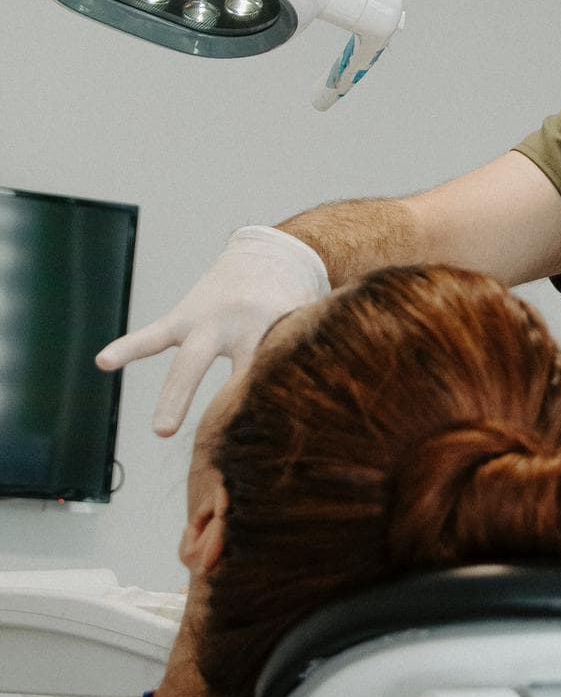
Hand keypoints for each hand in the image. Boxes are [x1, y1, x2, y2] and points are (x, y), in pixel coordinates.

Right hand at [96, 226, 329, 435]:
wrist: (272, 255)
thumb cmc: (295, 306)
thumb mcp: (307, 329)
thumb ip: (307, 362)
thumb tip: (322, 417)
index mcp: (277, 331)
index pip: (272, 373)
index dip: (271, 403)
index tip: (272, 440)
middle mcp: (241, 325)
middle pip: (236, 371)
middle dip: (229, 405)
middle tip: (228, 441)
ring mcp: (208, 320)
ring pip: (189, 359)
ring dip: (177, 395)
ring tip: (160, 429)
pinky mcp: (185, 316)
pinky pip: (152, 336)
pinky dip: (128, 348)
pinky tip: (103, 362)